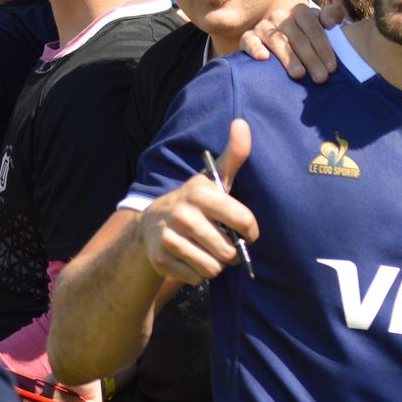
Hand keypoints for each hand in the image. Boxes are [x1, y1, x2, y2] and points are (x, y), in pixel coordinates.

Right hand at [139, 119, 257, 285]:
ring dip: (215, 264)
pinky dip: (198, 274)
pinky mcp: (160, 261)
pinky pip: (197, 278)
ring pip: (213, 268)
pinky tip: (190, 258)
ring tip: (206, 249)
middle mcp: (182, 215)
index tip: (246, 231)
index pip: (243, 222)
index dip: (250, 232)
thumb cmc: (196, 202)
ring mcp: (169, 238)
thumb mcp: (214, 180)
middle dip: (230, 252)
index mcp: (200, 194)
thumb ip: (233, 155)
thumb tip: (242, 123)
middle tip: (221, 241)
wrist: (152, 224)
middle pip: (228, 251)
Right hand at [238, 2, 342, 82]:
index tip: (332, 68)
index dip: (324, 48)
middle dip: (311, 59)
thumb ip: (333, 15)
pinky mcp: (248, 37)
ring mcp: (263, 26)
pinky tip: (264, 58)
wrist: (281, 38)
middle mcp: (280, 16)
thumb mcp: (322, 24)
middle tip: (321, 78)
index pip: (314, 29)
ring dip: (289, 57)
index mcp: (300, 11)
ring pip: (277, 40)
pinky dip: (256, 48)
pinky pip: (250, 41)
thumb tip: (331, 21)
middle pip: (297, 37)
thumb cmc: (307, 35)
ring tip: (299, 74)